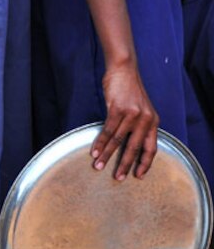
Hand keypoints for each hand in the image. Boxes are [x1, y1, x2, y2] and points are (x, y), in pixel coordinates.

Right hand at [93, 63, 157, 179]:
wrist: (124, 70)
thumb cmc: (129, 91)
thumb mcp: (139, 109)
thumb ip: (136, 125)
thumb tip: (126, 143)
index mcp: (153, 121)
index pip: (152, 147)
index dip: (145, 163)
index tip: (139, 175)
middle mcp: (146, 119)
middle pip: (135, 147)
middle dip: (125, 164)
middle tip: (118, 178)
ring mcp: (133, 114)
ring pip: (118, 140)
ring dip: (107, 155)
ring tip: (99, 166)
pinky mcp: (118, 109)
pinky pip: (108, 130)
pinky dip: (100, 142)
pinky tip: (94, 151)